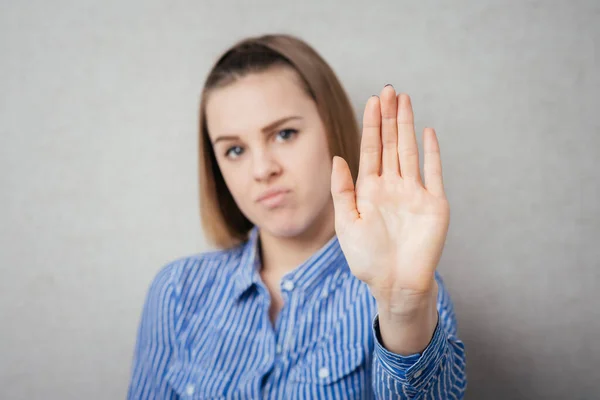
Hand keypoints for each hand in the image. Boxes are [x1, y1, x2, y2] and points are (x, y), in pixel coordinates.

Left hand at [330, 85, 448, 316]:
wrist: (395, 284)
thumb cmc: (367, 259)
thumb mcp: (347, 223)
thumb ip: (343, 191)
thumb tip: (337, 158)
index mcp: (369, 190)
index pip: (371, 150)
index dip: (372, 125)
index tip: (372, 101)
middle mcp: (392, 186)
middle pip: (391, 144)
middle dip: (389, 117)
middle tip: (388, 90)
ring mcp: (414, 193)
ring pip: (410, 151)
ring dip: (407, 126)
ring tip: (404, 100)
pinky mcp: (434, 204)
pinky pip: (433, 173)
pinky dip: (432, 153)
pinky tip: (427, 132)